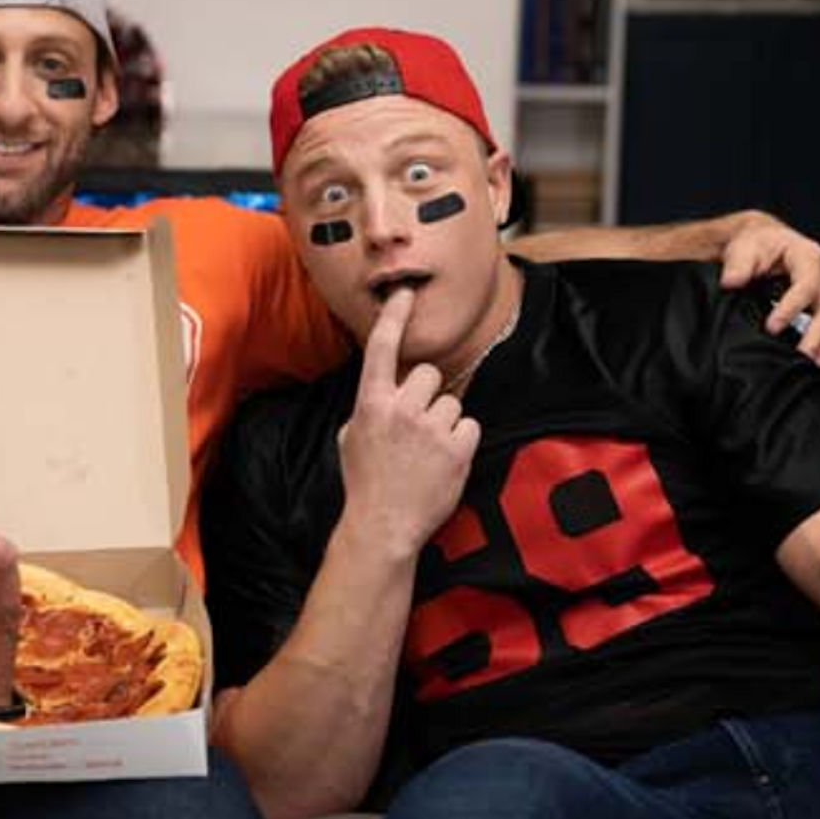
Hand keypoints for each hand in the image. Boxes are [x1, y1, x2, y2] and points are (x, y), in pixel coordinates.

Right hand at [337, 291, 481, 560]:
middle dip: (426, 394)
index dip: (394, 317)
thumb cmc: (365, 483)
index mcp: (371, 403)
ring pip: (451, 401)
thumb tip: (384, 392)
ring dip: (444, 422)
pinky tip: (444, 460)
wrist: (383, 525)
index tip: (405, 293)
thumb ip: (369, 408)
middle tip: (417, 425)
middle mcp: (402, 409)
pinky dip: (461, 441)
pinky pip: (469, 425)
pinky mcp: (457, 447)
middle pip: (428, 373)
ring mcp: (431, 428)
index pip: (382, 348)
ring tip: (428, 451)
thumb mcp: (350, 438)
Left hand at [719, 212, 819, 366]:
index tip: (771, 328)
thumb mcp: (744, 249)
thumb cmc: (756, 246)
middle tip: (801, 358)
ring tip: (814, 366)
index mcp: (808, 255)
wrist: (766, 244)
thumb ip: (738, 265)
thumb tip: (731, 282)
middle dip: (818, 335)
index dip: (791, 309)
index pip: (806, 285)